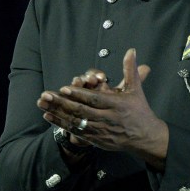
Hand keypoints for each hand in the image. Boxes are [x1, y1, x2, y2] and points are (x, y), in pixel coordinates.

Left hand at [37, 48, 167, 167]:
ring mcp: (101, 131)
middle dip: (63, 103)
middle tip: (47, 95)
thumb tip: (131, 50)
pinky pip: (76, 132)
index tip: (64, 88)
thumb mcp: (136, 90)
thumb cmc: (140, 110)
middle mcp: (108, 119)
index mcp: (117, 105)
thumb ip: (130, 70)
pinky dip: (61, 124)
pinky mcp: (96, 140)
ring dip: (58, 113)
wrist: (146, 138)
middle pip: (82, 111)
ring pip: (76, 122)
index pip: (95, 99)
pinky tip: (49, 116)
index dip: (79, 94)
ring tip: (42, 105)